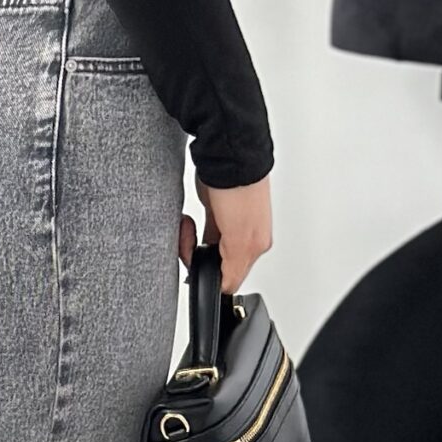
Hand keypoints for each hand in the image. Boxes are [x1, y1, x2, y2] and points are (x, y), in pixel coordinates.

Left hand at [179, 173, 272, 298]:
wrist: (227, 154)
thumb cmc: (238, 189)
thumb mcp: (240, 239)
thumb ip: (234, 268)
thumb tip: (226, 287)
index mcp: (256, 246)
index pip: (229, 280)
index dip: (207, 276)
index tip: (194, 262)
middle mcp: (246, 237)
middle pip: (215, 264)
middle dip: (195, 255)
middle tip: (186, 239)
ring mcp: (230, 223)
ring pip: (204, 248)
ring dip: (190, 242)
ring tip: (186, 227)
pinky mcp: (216, 211)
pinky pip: (199, 232)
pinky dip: (189, 231)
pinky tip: (187, 222)